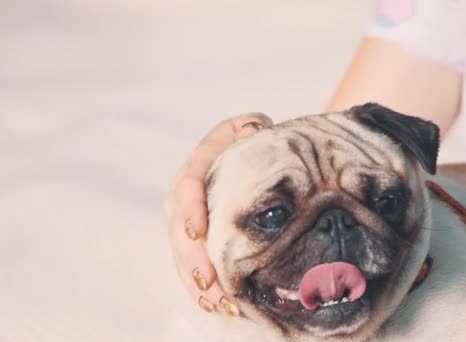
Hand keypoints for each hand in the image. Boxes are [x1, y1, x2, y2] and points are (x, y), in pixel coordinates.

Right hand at [164, 113, 272, 314]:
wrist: (248, 153)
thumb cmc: (252, 140)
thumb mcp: (251, 126)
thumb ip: (250, 127)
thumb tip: (255, 131)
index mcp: (198, 163)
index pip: (188, 184)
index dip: (190, 208)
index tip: (199, 231)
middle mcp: (185, 193)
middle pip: (180, 227)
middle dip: (192, 257)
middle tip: (211, 281)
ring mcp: (186, 217)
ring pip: (182, 252)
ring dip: (196, 280)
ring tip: (217, 303)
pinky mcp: (193, 237)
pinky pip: (189, 263)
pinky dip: (199, 286)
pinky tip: (214, 305)